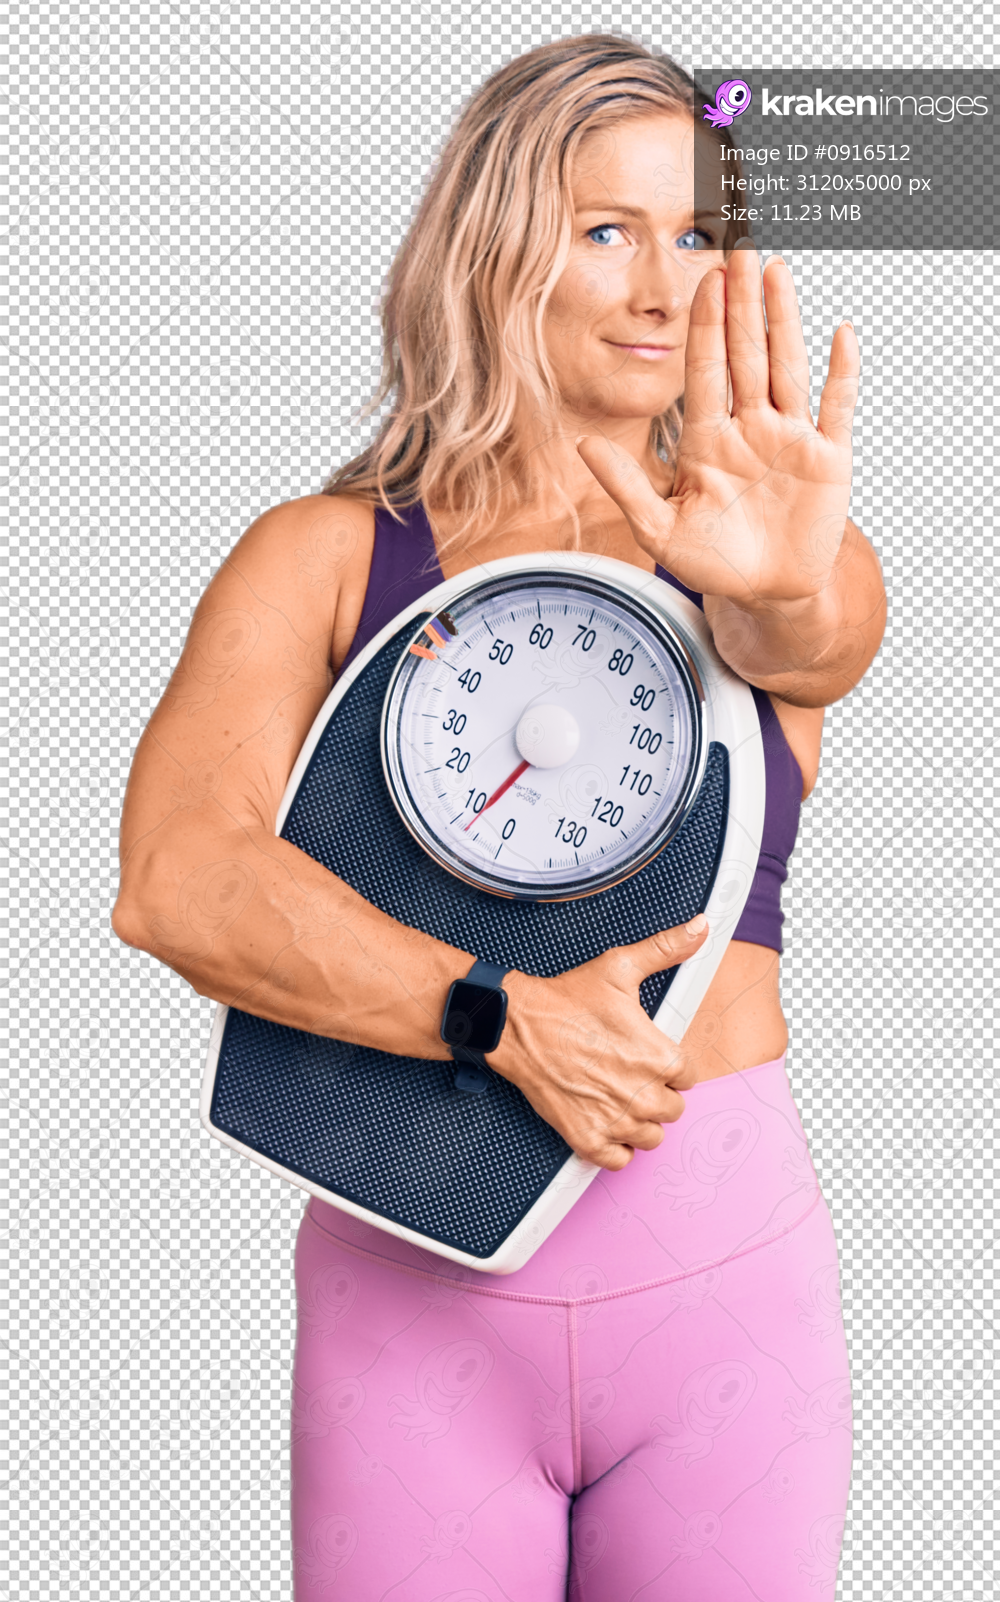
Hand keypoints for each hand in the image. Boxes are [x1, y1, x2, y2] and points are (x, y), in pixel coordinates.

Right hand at [488, 914, 708, 1169]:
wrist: (516, 1025)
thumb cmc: (566, 999)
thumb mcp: (620, 967)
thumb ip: (666, 949)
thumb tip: (699, 927)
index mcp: (659, 1057)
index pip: (690, 1077)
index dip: (669, 1065)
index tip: (649, 1056)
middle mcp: (643, 1094)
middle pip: (673, 1109)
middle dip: (657, 1092)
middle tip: (630, 1074)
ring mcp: (615, 1120)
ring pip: (652, 1137)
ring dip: (640, 1121)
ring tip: (619, 1097)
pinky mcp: (587, 1138)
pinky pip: (620, 1160)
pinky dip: (616, 1147)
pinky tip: (605, 1121)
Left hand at [576, 246, 859, 605]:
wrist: (764, 594)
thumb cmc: (713, 562)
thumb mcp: (659, 528)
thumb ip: (624, 485)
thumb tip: (581, 445)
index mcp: (709, 439)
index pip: (706, 370)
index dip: (706, 326)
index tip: (704, 280)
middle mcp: (750, 428)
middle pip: (746, 354)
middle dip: (742, 304)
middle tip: (740, 248)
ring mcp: (790, 438)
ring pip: (787, 366)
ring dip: (784, 319)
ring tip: (777, 270)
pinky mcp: (828, 458)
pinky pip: (837, 407)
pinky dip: (841, 373)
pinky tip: (840, 333)